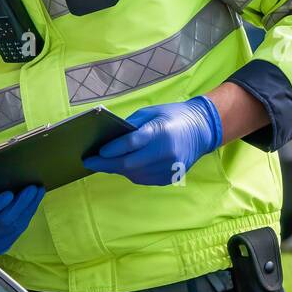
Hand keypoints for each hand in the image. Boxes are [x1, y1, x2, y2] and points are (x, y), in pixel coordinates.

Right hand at [0, 147, 44, 253]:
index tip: (9, 194)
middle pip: (5, 220)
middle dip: (20, 204)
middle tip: (32, 187)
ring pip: (16, 224)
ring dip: (29, 207)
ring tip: (38, 189)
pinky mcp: (6, 242)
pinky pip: (20, 228)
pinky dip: (29, 214)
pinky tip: (36, 200)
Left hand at [83, 97, 222, 186]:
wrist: (202, 129)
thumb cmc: (173, 116)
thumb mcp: (151, 113)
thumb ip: (130, 127)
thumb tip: (108, 141)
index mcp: (160, 132)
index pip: (131, 143)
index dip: (112, 149)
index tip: (97, 152)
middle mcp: (166, 152)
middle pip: (129, 164)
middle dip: (107, 164)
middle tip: (90, 163)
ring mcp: (169, 167)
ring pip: (134, 174)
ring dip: (118, 169)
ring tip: (104, 163)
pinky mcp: (170, 177)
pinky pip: (143, 179)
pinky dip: (131, 173)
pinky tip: (124, 166)